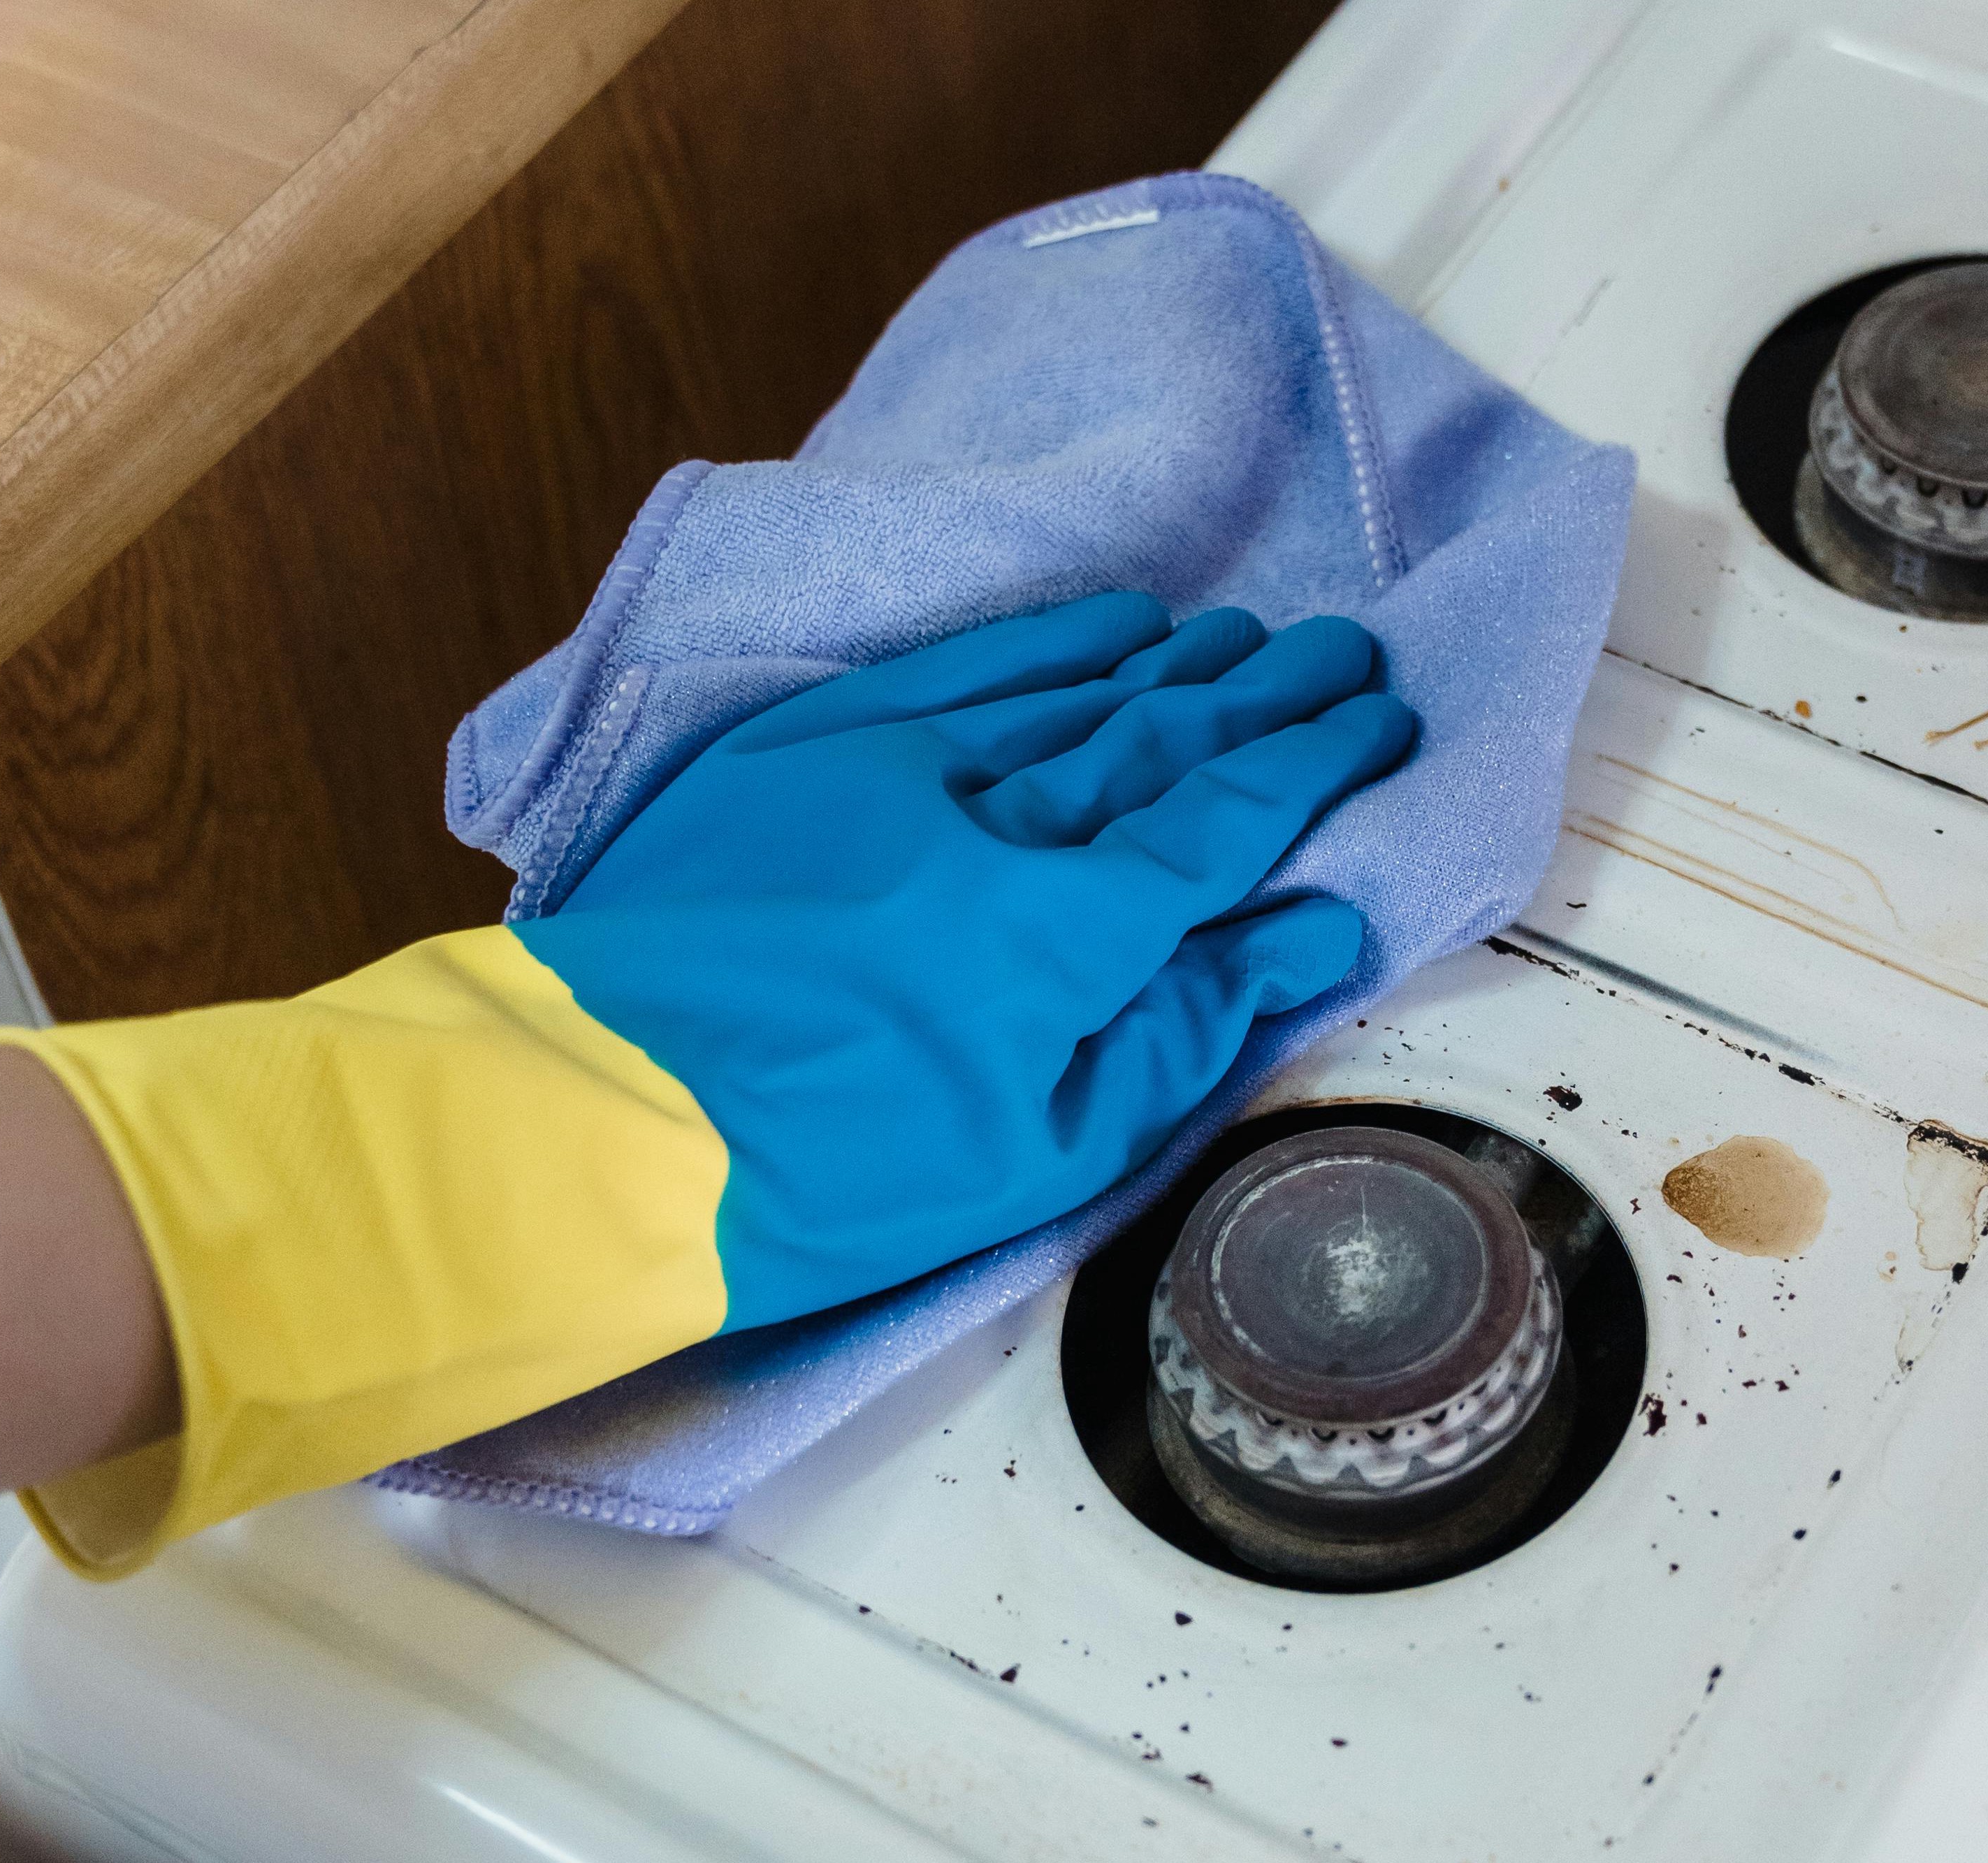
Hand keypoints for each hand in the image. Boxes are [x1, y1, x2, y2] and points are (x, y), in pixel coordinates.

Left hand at [522, 591, 1416, 1327]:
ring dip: (1170, 663)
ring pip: (1070, 692)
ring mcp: (899, 770)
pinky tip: (1111, 625)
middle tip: (1346, 652)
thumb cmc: (840, 1175)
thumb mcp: (1047, 1148)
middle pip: (1163, 734)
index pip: (1225, 820)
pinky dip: (1045, 643)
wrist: (608, 1126)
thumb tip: (1318, 930)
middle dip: (1267, 693)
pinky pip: (958, 670)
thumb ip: (1190, 1026)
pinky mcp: (811, 749)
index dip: (1314, 765)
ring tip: (1245, 640)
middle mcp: (998, 822)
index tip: (1380, 720)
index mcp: (1065, 931)